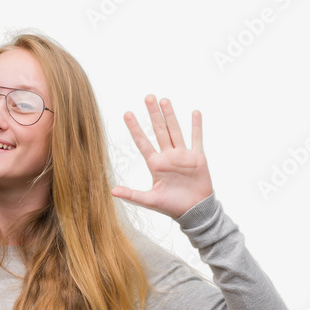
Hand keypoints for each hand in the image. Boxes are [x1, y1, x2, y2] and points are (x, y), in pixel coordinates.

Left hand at [111, 95, 213, 219]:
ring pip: (175, 130)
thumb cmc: (172, 207)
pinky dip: (196, 126)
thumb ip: (132, 195)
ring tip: (164, 100)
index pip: (142, 142)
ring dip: (170, 115)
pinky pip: (196, 138)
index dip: (135, 128)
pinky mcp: (198, 157)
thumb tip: (111, 192)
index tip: (127, 113)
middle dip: (153, 114)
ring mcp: (183, 155)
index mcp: (156, 165)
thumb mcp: (150, 200)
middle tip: (148, 97)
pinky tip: (194, 113)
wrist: (194, 212)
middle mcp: (168, 156)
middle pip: (159, 130)